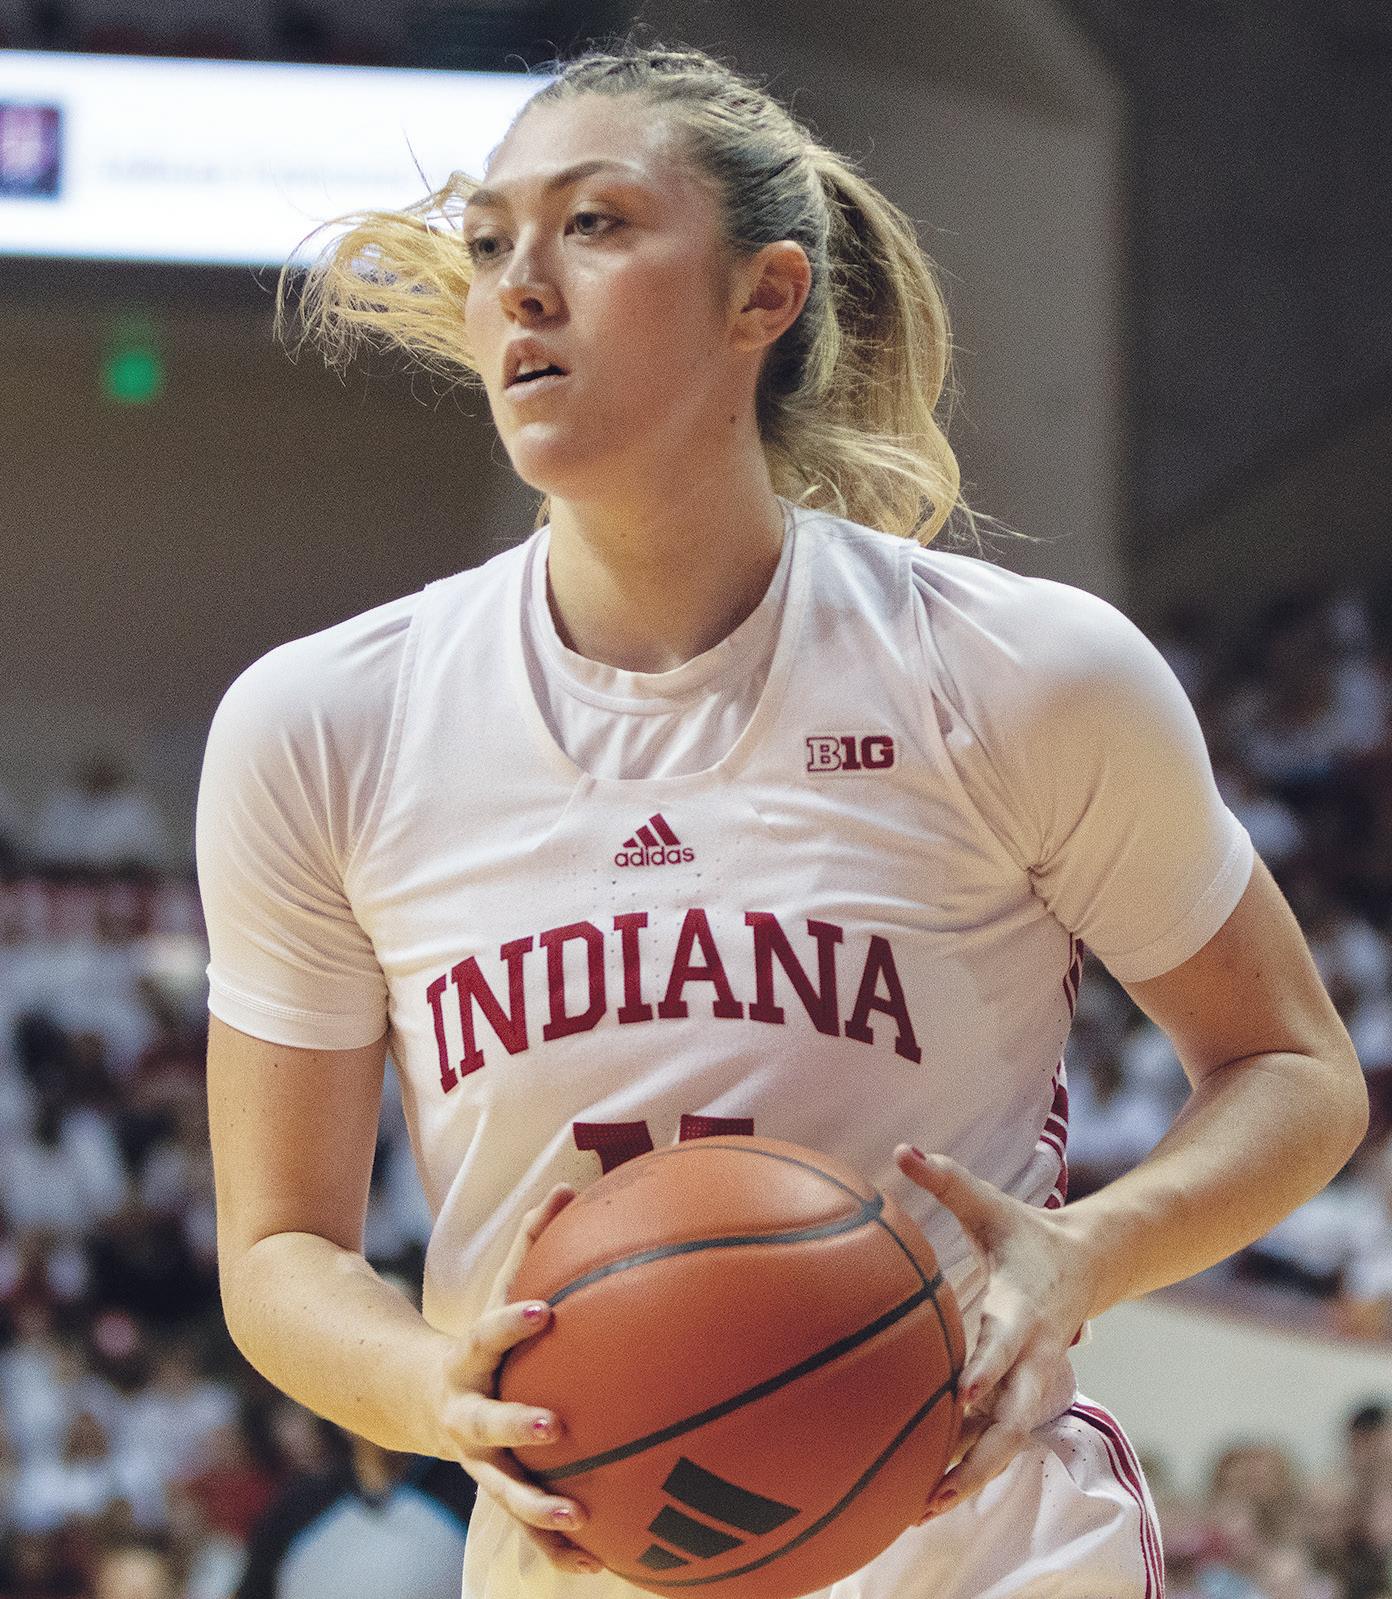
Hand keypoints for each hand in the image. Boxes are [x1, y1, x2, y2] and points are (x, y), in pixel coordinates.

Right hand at [430, 1184, 601, 1574]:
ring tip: (581, 1517)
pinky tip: (601, 1565)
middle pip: (486, 1426)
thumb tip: (569, 1186)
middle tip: (558, 1428)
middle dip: (517, 1427)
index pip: (487, 1335)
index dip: (512, 1324)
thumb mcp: (502, 1290)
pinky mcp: (497, 1490)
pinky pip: (527, 1528)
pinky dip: (557, 1548)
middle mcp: (466, 1416)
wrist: (420, 1398)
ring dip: (538, 1507)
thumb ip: (533, 1243)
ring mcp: (477, 1461)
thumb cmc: (486, 1336)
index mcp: (469, 1361)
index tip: (546, 1312)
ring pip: (502, 1490)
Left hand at [895, 1145, 1097, 1521]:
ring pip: (1009, 1441)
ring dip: (972, 1475)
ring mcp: (1032, 1381)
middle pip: (1014, 1417)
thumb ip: (946, 1179)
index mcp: (1022, 1307)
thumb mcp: (990, 1202)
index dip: (986, 1368)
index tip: (962, 1394)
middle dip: (980, 1455)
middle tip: (937, 1487)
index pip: (1003, 1341)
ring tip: (923, 1510)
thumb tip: (901, 1149)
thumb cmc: (1025, 1232)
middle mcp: (1032, 1354)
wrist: (1090, 1264)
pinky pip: (999, 1439)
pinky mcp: (1023, 1394)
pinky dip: (973, 1467)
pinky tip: (930, 1496)